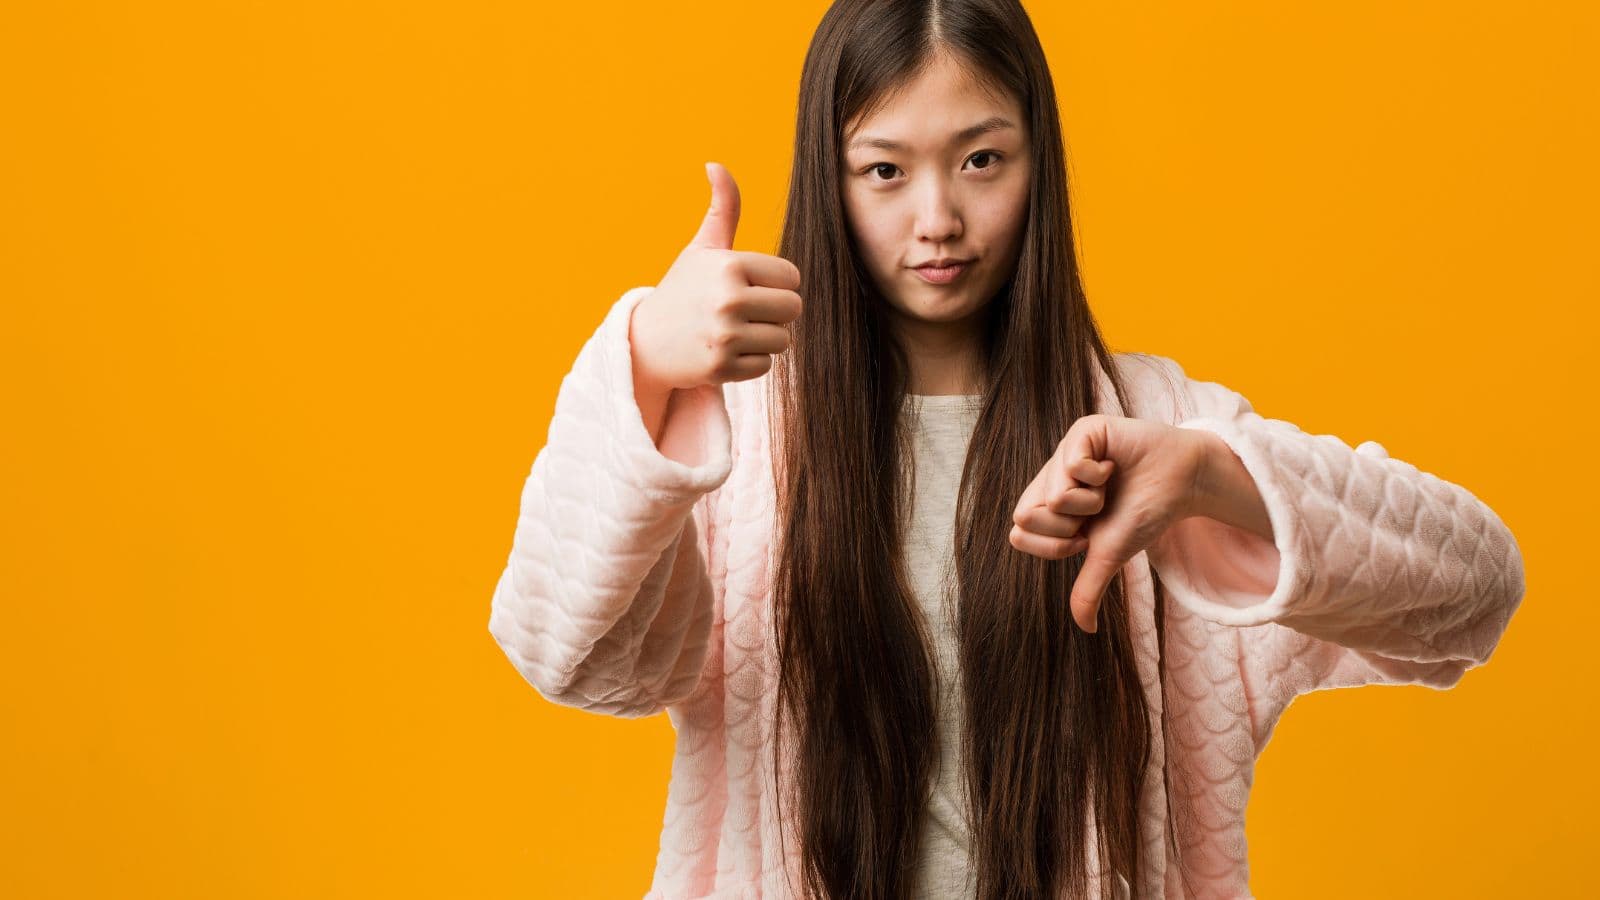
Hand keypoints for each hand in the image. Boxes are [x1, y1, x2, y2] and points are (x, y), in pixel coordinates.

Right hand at [629, 162, 804, 391]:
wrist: (645, 342)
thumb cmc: (682, 291)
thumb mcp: (702, 249)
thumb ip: (722, 209)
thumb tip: (715, 164)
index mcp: (728, 265)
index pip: (791, 277)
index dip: (776, 283)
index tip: (751, 286)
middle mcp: (727, 299)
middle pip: (793, 309)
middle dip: (775, 312)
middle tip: (746, 312)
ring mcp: (724, 336)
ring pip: (782, 340)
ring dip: (764, 338)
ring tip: (734, 331)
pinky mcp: (721, 367)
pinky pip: (765, 365)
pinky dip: (749, 362)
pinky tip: (724, 351)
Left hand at [1008, 414, 1210, 633]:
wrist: (1184, 482)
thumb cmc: (1146, 513)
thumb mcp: (1111, 555)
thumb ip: (1090, 588)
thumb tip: (1085, 630)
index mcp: (1049, 505)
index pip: (1019, 533)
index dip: (1056, 543)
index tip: (1086, 535)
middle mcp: (1050, 477)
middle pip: (1027, 514)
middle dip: (1071, 523)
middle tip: (1099, 508)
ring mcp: (1064, 451)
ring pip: (1054, 493)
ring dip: (1091, 500)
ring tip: (1110, 485)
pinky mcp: (1082, 431)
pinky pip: (1072, 464)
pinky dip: (1099, 475)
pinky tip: (1113, 465)